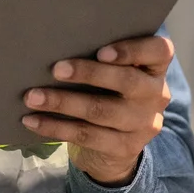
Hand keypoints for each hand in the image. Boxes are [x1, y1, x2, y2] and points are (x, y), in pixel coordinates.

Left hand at [21, 35, 173, 184]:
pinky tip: (33, 121)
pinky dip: (56, 127)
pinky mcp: (126, 147)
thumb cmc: (108, 94)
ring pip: (101, 110)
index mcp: (155, 68)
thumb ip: (101, 60)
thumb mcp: (114, 75)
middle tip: (55, 69)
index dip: (132, 50)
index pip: (160, 51)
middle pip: (126, 81)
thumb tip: (56, 44)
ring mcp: (144, 124)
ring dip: (63, 102)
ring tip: (33, 97)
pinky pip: (87, 135)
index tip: (101, 51)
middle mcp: (156, 95)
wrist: (115, 147)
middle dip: (88, 73)